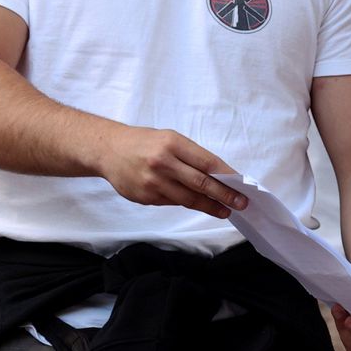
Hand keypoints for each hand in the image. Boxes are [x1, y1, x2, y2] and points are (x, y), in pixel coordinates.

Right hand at [97, 126, 247, 218]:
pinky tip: (200, 205)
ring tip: (225, 211)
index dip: (227, 176)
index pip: (207, 162)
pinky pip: (172, 203)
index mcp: (173, 144)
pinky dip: (188, 204)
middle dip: (224, 195)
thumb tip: (219, 175)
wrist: (108, 150)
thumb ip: (192, 156)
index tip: (242, 185)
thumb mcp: (170, 139)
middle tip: (241, 204)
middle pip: (201, 183)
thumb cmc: (145, 142)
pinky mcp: (145, 197)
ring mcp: (153, 182)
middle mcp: (163, 163)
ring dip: (210, 206)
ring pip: (188, 198)